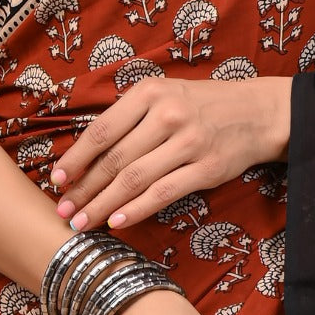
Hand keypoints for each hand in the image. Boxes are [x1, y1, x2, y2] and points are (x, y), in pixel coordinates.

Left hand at [50, 75, 290, 232]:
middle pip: (114, 159)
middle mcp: (167, 115)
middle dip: (84, 189)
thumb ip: (130, 117)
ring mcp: (188, 142)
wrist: (257, 112)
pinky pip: (163, 193)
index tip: (56, 181)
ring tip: (82, 222)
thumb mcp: (165, 94)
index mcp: (150, 92)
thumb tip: (86, 154)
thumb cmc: (202, 105)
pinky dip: (136, 210)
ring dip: (103, 205)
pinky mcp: (206, 168)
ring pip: (134, 180)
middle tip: (63, 211)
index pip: (102, 130)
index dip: (76, 159)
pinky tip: (117, 223)